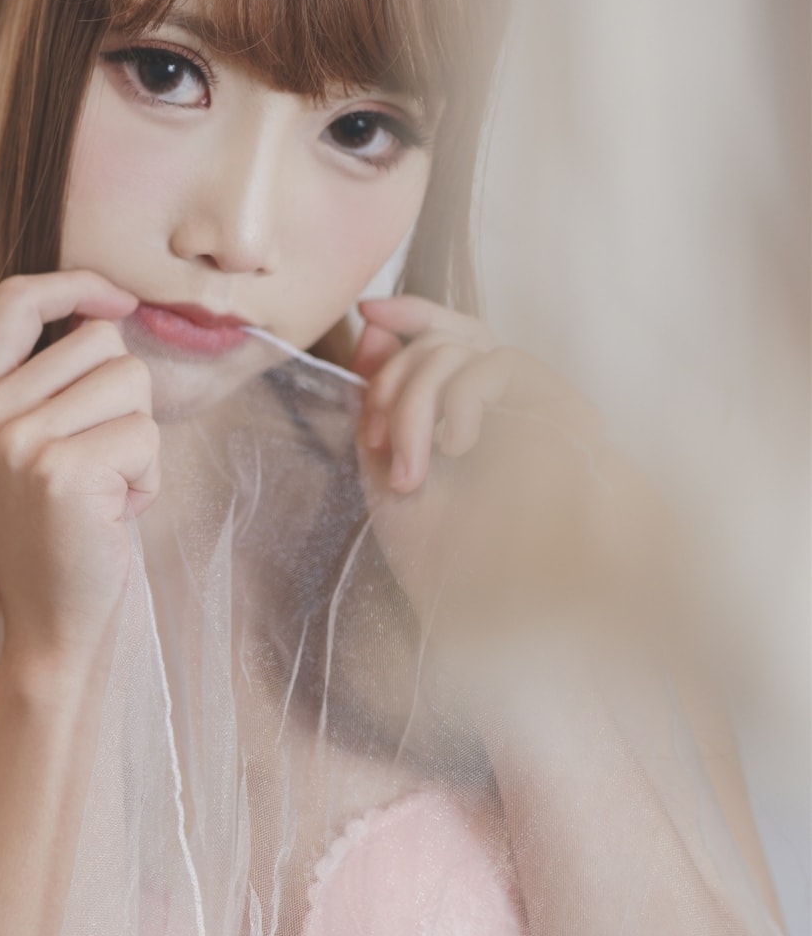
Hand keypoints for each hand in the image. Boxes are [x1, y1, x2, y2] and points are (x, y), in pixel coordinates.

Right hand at [0, 271, 160, 679]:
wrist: (55, 629)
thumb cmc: (63, 538)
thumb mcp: (33, 448)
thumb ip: (50, 383)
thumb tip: (109, 313)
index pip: (15, 300)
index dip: (74, 285)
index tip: (117, 300)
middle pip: (97, 341)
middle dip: (124, 398)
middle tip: (101, 464)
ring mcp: (16, 442)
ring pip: (129, 381)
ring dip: (139, 439)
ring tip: (107, 491)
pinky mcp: (62, 471)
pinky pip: (144, 435)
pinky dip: (148, 477)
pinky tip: (116, 514)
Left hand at [351, 296, 670, 645]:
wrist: (503, 623)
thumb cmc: (450, 565)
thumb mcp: (388, 480)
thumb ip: (377, 410)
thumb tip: (372, 331)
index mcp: (468, 417)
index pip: (448, 338)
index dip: (413, 312)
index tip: (368, 312)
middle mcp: (507, 406)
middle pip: (448, 339)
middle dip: (396, 380)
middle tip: (378, 443)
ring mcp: (538, 409)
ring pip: (470, 349)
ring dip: (422, 395)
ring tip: (414, 467)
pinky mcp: (566, 414)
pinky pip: (506, 364)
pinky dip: (464, 394)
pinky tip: (454, 445)